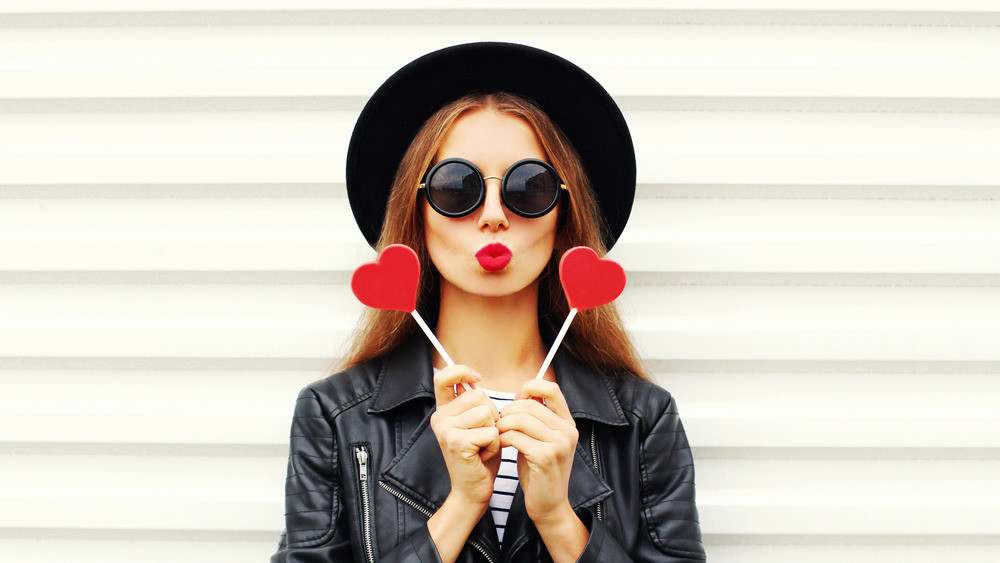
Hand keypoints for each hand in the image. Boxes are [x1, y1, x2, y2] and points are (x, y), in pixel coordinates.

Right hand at [429, 365, 501, 508]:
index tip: (476, 378)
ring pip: (487, 412)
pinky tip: (483, 455)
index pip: (444, 376)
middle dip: (492, 415)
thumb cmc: (479, 457)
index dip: (461, 371)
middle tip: (482, 435)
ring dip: (494, 431)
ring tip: (483, 446)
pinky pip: (491, 432)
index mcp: (443, 411)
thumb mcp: (476, 424)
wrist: (472, 491)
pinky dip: (494, 445)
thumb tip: (475, 380)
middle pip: (479, 395)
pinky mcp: (457, 442)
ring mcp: (446, 429)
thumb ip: (472, 403)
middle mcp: (440, 417)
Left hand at [496, 379, 578, 524]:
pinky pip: (516, 437)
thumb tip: (521, 395)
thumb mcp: (541, 439)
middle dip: (508, 411)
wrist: (549, 505)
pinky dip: (503, 439)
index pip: (551, 388)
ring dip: (503, 425)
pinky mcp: (545, 457)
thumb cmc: (539, 471)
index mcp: (567, 423)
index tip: (516, 401)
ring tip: (498, 434)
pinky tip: (500, 445)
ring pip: (521, 419)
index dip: (530, 388)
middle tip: (499, 423)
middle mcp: (567, 431)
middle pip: (530, 404)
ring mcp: (559, 444)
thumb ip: (536, 418)